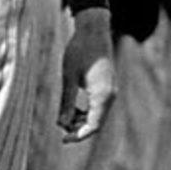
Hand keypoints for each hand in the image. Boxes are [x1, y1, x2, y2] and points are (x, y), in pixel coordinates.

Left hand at [58, 7, 115, 142]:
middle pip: (96, 123)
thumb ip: (67, 102)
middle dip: (78, 128)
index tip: (63, 139)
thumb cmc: (79, 51)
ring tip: (64, 116)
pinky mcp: (108, 86)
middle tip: (60, 125)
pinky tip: (73, 107)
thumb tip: (62, 124)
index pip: (93, 126)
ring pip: (98, 115)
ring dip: (82, 119)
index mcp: (102, 95)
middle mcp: (110, 96)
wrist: (93, 30)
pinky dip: (87, 110)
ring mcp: (111, 91)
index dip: (78, 136)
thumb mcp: (68, 77)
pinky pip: (98, 105)